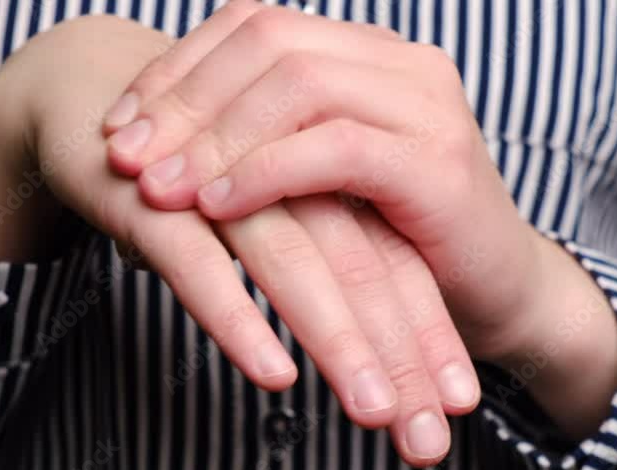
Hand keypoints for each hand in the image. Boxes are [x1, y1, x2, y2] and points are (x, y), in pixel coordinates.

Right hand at [0, 15, 478, 464]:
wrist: (89, 93)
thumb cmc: (191, 169)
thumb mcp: (268, 212)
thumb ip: (317, 260)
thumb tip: (370, 337)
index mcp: (325, 176)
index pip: (394, 261)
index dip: (430, 333)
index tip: (459, 405)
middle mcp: (287, 176)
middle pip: (364, 268)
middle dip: (402, 358)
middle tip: (428, 439)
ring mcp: (221, 182)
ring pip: (295, 265)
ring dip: (340, 342)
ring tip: (377, 413)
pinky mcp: (153, 197)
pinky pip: (199, 262)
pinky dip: (238, 317)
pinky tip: (274, 374)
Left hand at [102, 4, 616, 438]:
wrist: (495, 295)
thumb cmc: (396, 242)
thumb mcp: (320, 179)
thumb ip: (265, 140)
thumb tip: (159, 137)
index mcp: (369, 54)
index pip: (254, 23)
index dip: (178, 69)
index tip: (121, 125)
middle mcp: (400, 61)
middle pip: (268, 39)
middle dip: (184, 99)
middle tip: (125, 156)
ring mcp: (424, 105)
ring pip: (297, 82)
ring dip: (214, 137)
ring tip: (159, 187)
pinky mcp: (435, 163)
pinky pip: (333, 147)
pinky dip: (263, 173)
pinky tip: (215, 206)